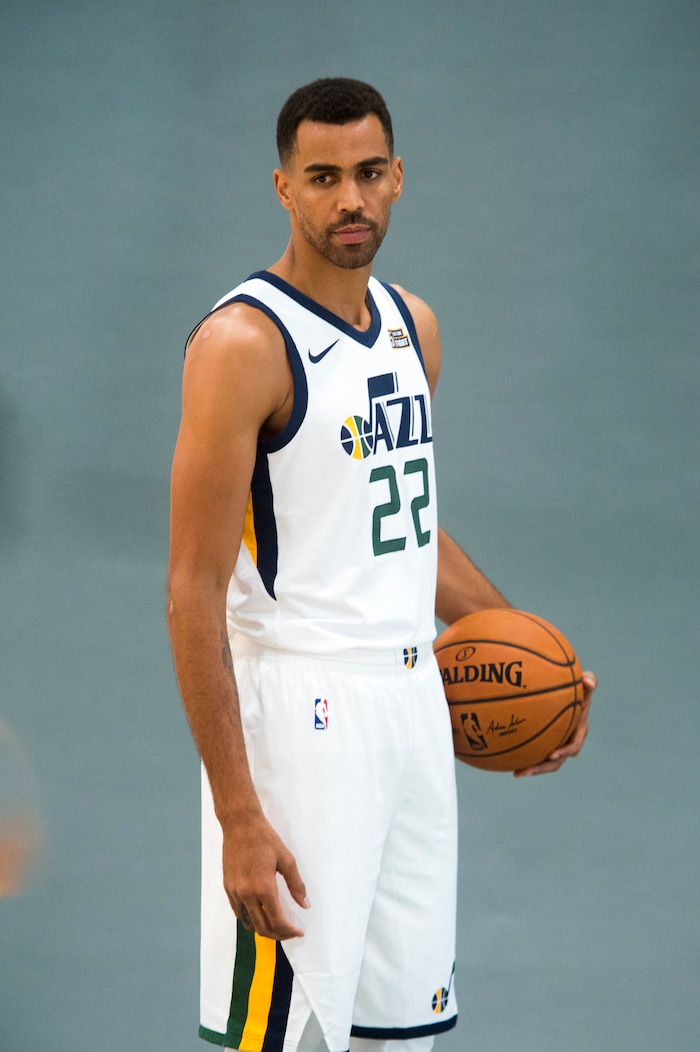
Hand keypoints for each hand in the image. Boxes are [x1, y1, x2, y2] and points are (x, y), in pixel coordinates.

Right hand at [222, 811, 309, 939]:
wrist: (239, 825)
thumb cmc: (265, 839)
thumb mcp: (286, 859)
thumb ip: (296, 885)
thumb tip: (305, 905)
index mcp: (263, 888)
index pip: (277, 921)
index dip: (290, 931)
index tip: (299, 932)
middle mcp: (246, 895)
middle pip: (262, 927)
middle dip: (278, 934)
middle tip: (290, 932)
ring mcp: (234, 892)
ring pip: (248, 923)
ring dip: (263, 930)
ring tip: (276, 927)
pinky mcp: (228, 888)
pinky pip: (238, 912)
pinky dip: (250, 919)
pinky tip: (260, 914)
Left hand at [514, 670, 596, 776]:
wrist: (568, 692)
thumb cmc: (577, 686)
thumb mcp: (585, 683)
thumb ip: (589, 681)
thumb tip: (588, 681)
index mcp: (578, 731)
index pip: (573, 746)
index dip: (564, 752)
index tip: (552, 755)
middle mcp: (567, 741)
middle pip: (556, 762)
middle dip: (542, 768)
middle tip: (526, 771)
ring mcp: (556, 743)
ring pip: (545, 762)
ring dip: (532, 769)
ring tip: (516, 773)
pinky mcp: (546, 742)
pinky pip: (536, 753)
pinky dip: (525, 757)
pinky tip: (508, 760)